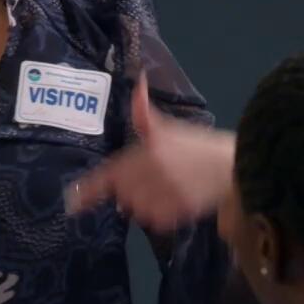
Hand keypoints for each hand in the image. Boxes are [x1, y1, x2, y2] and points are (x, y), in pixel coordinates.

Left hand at [66, 74, 235, 233]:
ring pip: (136, 208)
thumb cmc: (198, 144)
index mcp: (148, 150)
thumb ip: (145, 113)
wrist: (232, 166)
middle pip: (121, 193)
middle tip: (144, 178)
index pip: (110, 174)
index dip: (89, 190)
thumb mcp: (169, 127)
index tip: (72, 202)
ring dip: (141, 202)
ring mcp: (165, 195)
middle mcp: (153, 174)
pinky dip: (157, 215)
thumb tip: (138, 82)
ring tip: (160, 188)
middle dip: (126, 189)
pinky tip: (170, 200)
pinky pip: (154, 221)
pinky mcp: (178, 212)